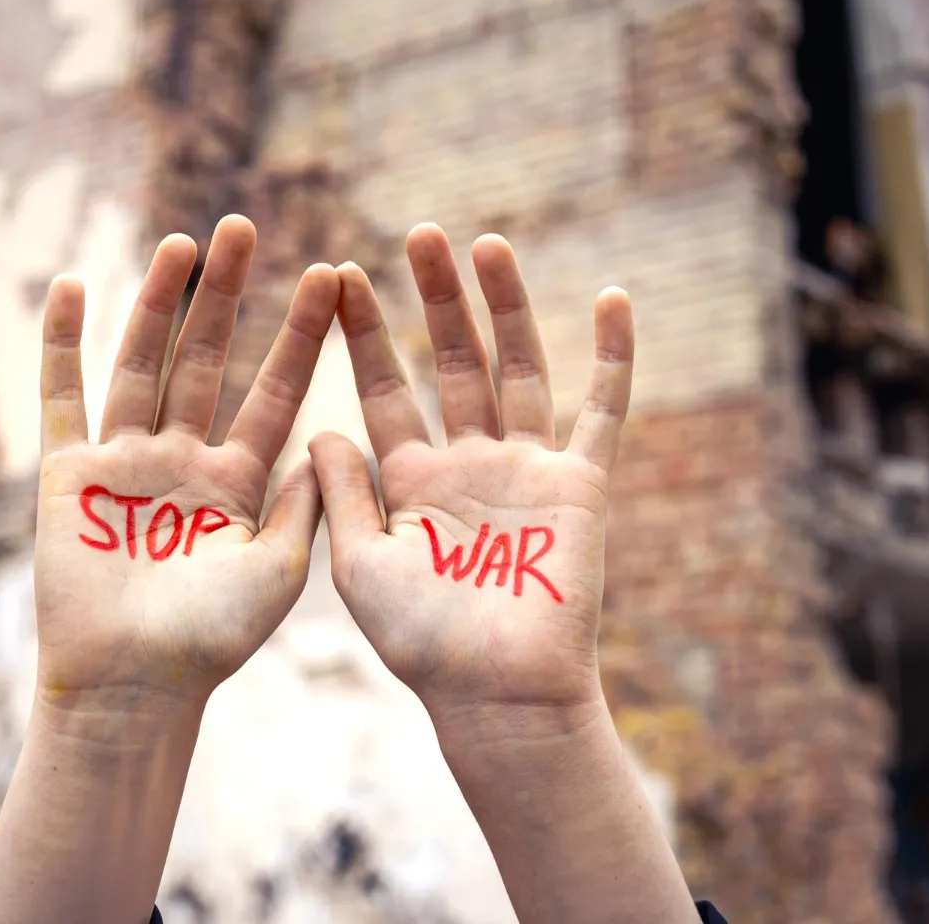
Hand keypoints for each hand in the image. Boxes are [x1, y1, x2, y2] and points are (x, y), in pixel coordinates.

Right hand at [33, 215, 337, 718]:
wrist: (130, 686)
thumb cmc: (209, 643)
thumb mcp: (278, 570)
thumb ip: (306, 503)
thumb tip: (336, 437)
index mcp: (236, 481)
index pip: (273, 391)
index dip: (298, 335)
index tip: (328, 276)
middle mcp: (181, 460)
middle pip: (205, 360)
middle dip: (225, 296)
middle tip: (244, 225)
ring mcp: (123, 463)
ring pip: (141, 365)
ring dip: (156, 303)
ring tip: (180, 243)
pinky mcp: (67, 475)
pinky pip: (61, 398)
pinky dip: (61, 345)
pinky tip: (71, 288)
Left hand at [309, 225, 633, 732]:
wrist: (497, 695)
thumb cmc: (422, 643)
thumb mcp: (361, 562)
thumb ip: (345, 492)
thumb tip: (315, 428)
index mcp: (414, 479)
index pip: (385, 388)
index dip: (364, 334)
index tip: (338, 276)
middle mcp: (470, 462)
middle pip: (453, 362)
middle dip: (435, 299)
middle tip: (418, 233)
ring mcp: (528, 469)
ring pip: (519, 368)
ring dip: (506, 307)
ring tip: (486, 244)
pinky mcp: (583, 485)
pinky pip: (603, 410)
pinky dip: (613, 357)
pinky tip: (611, 299)